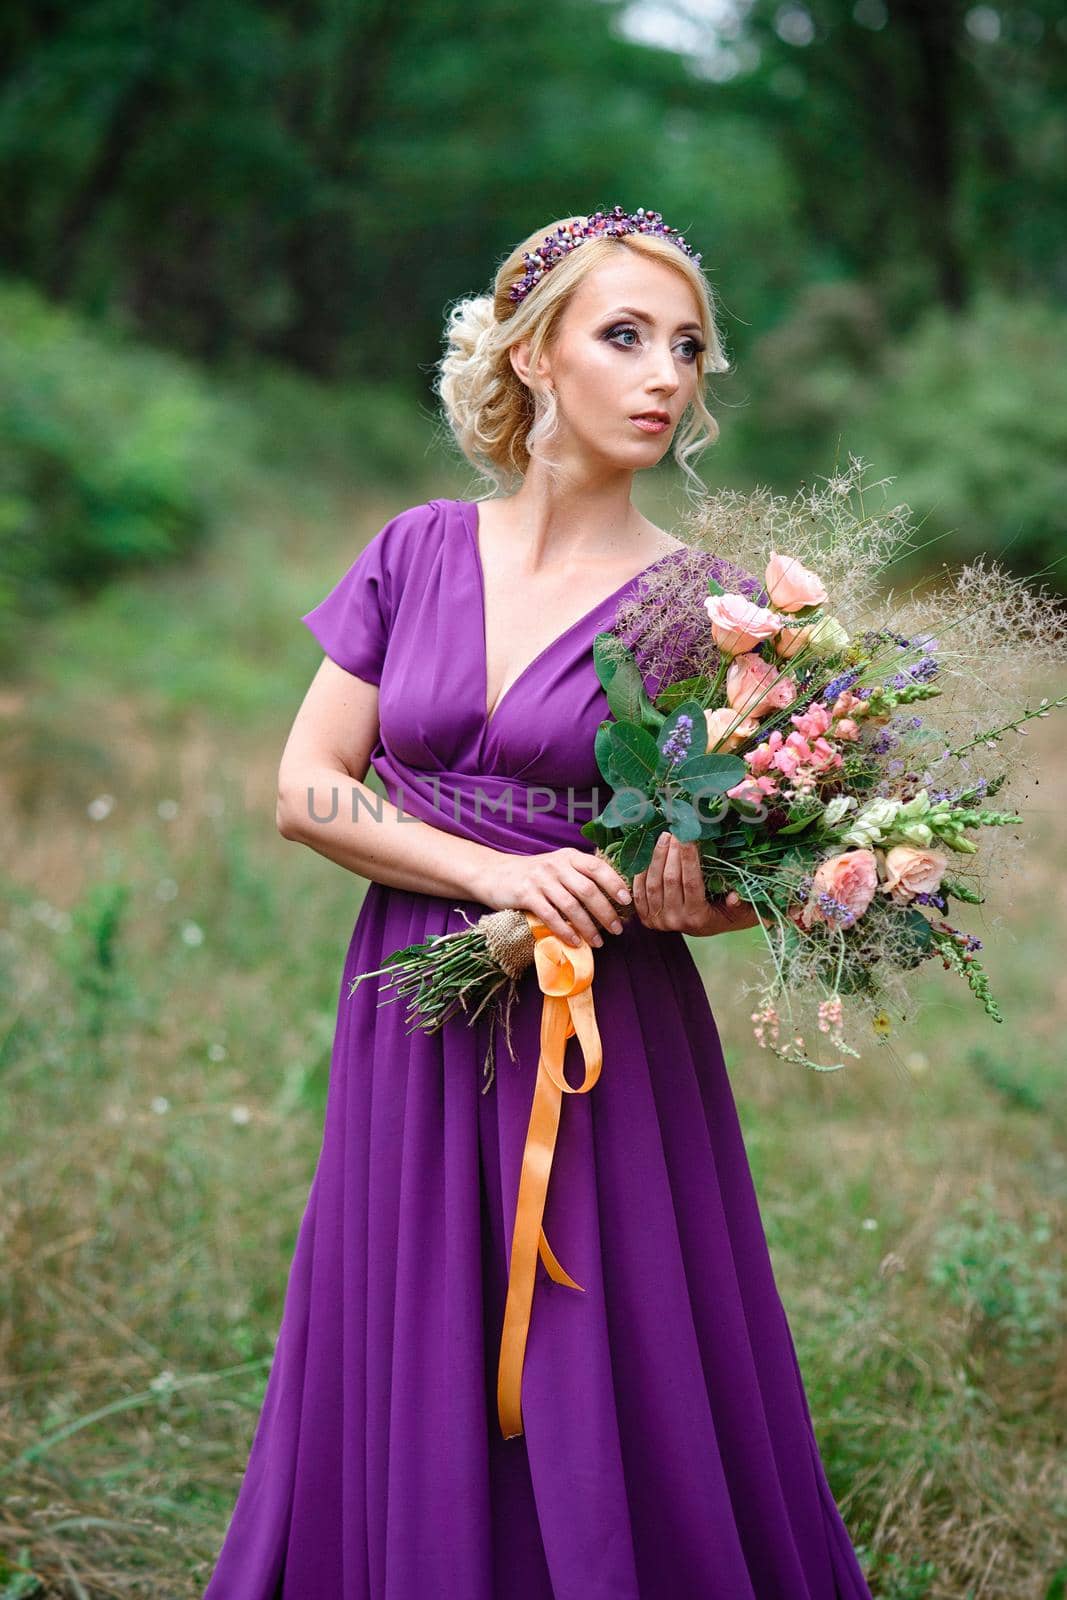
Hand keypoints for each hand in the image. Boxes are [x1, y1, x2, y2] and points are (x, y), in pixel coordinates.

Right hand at [488, 846, 632, 949]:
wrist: (495, 873)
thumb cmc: (534, 875)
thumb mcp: (558, 867)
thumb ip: (580, 876)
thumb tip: (612, 898)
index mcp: (569, 856)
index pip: (597, 867)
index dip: (614, 884)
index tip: (626, 901)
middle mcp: (556, 865)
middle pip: (587, 890)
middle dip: (605, 912)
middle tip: (617, 929)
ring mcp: (540, 879)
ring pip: (571, 905)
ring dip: (588, 926)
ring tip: (598, 942)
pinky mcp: (526, 894)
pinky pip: (550, 916)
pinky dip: (565, 930)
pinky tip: (574, 942)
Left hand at [632, 832, 760, 936]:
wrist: (709, 926)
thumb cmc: (728, 911)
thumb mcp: (739, 909)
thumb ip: (738, 903)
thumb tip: (735, 897)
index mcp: (699, 918)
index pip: (691, 883)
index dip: (688, 858)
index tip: (688, 836)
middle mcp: (677, 921)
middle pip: (670, 880)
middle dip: (672, 852)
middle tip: (675, 831)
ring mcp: (659, 921)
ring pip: (653, 884)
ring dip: (656, 858)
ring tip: (664, 837)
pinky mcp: (646, 918)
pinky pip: (639, 891)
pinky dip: (641, 872)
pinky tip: (647, 853)